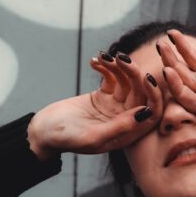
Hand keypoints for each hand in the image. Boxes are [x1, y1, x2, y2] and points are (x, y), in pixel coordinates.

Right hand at [27, 50, 164, 157]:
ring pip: (128, 81)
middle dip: (134, 73)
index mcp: (128, 134)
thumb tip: (146, 113)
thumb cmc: (65, 139)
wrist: (42, 131)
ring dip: (119, 66)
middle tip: (121, 58)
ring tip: (104, 57)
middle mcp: (125, 120)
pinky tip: (94, 61)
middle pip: (141, 93)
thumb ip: (119, 127)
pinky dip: (106, 67)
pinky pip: (112, 77)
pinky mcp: (102, 95)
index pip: (152, 113)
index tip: (146, 77)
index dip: (153, 95)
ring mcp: (115, 106)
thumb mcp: (92, 136)